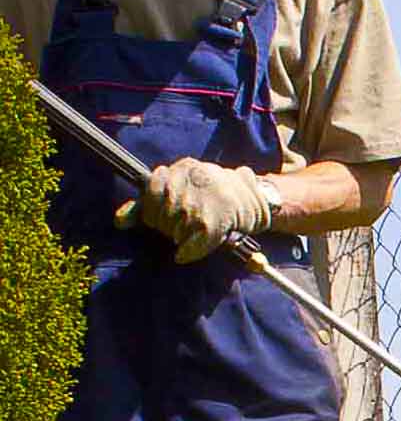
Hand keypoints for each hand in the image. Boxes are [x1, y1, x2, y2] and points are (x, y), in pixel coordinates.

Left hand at [115, 158, 273, 263]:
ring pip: (174, 228)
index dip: (153, 210)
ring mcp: (206, 199)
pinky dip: (189, 251)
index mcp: (185, 167)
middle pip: (160, 212)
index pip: (151, 189)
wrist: (261, 200)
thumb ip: (148, 203)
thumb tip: (119, 221)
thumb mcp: (184, 189)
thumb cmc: (218, 198)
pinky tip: (187, 253)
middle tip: (182, 227)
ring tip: (193, 234)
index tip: (163, 217)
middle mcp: (194, 178)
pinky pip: (191, 243)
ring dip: (180, 237)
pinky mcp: (215, 221)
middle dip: (167, 226)